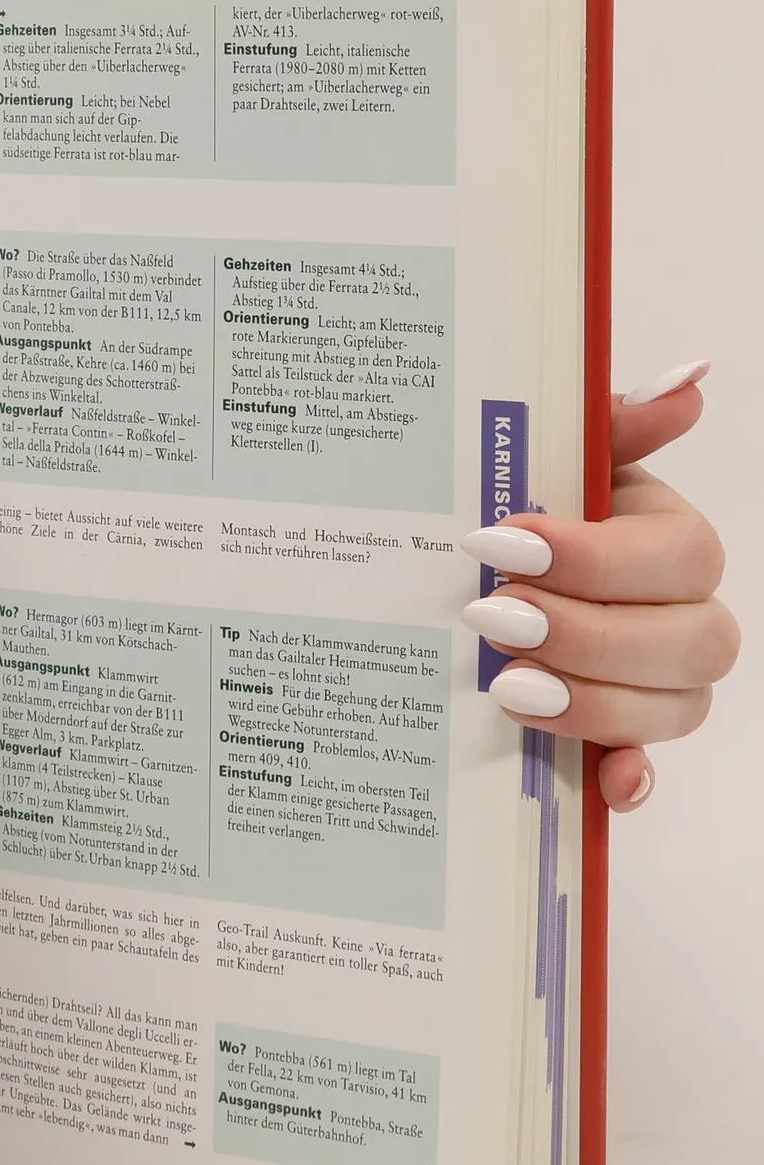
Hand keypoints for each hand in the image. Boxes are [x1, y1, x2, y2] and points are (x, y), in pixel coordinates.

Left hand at [461, 361, 737, 813]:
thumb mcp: (553, 464)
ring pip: (672, 707)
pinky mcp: (620, 740)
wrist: (474, 575)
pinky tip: (608, 782)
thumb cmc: (524, 513)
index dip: (596, 556)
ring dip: (595, 701)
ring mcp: (659, 684)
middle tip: (493, 614)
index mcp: (672, 543)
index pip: (678, 557)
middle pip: (689, 640)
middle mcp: (684, 616)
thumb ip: (612, 426)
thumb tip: (687, 382)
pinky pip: (646, 769)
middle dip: (588, 631)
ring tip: (505, 683)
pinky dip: (631, 778)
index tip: (504, 541)